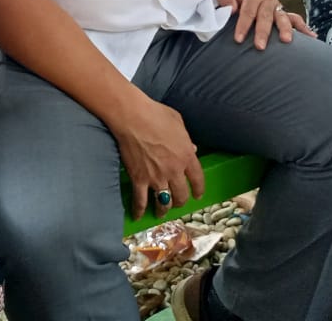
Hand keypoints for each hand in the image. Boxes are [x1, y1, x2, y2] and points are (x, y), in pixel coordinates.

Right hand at [109, 92, 204, 219]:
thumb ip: (187, 139)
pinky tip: (138, 216)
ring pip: (164, 202)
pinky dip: (139, 210)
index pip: (198, 180)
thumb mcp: (178, 122)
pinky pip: (140, 200)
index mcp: (186, 156)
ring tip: (161, 212)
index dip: (198, 190)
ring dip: (163, 210)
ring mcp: (156, 177)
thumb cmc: (156, 114)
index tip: (197, 195)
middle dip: (181, 202)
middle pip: (181, 195)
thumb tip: (192, 149)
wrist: (133, 117)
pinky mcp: (139, 179)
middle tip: (178, 203)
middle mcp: (174, 171)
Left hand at [215, 0, 314, 47]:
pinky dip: (304, 28)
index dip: (243, 24)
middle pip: (266, 16)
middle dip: (263, 31)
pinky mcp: (283, 14)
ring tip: (286, 41)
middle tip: (260, 46)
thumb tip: (231, 8)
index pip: (247, 11)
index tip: (238, 39)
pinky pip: (295, 20)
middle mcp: (267, 0)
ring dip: (285, 29)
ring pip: (282, 18)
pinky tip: (312, 37)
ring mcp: (277, 7)